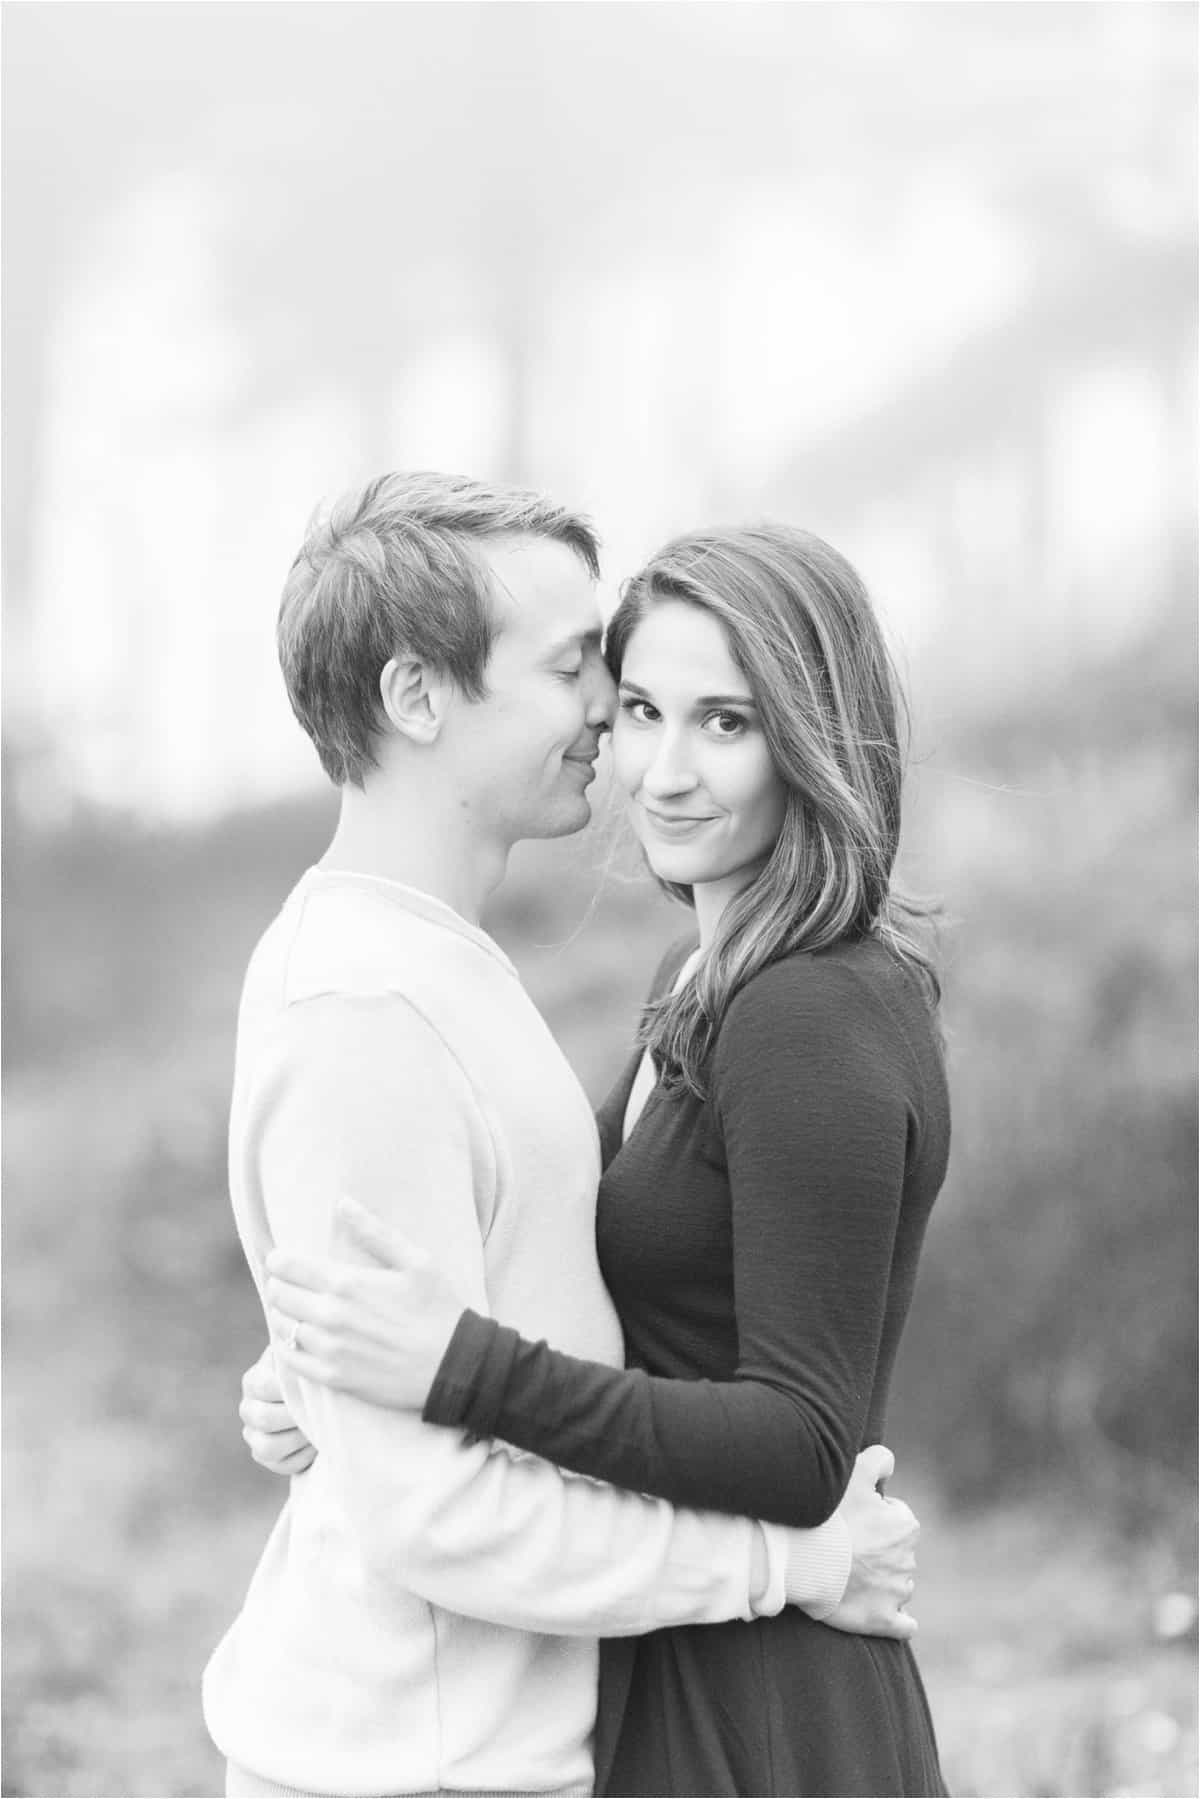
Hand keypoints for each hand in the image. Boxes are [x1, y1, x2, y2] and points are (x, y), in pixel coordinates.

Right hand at [240, 1343, 316, 1476]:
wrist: (322, 1398)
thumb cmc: (313, 1371)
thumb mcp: (304, 1357)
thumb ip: (299, 1350)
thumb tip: (301, 1335)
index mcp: (254, 1380)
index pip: (263, 1386)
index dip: (289, 1390)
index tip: (315, 1388)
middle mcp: (249, 1408)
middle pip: (264, 1419)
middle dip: (295, 1417)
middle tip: (319, 1412)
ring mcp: (255, 1436)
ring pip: (268, 1447)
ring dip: (298, 1439)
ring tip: (319, 1428)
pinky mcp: (268, 1459)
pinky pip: (281, 1466)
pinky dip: (303, 1457)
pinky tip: (317, 1443)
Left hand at [264, 1195, 465, 1410]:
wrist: (454, 1367)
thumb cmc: (438, 1309)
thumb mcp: (415, 1261)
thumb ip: (374, 1232)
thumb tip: (342, 1203)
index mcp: (347, 1282)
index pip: (288, 1266)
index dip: (279, 1261)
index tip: (282, 1261)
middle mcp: (330, 1315)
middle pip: (279, 1295)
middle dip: (280, 1286)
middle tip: (290, 1285)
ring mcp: (329, 1349)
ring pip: (282, 1327)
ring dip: (283, 1316)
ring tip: (295, 1312)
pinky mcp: (333, 1377)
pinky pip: (290, 1361)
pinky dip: (286, 1348)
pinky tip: (298, 1342)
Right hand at [824, 1445, 919, 1641]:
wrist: (804, 1559)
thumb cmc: (829, 1515)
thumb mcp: (855, 1472)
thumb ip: (879, 1459)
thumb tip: (890, 1463)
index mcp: (905, 1526)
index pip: (896, 1517)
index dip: (874, 1515)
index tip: (853, 1518)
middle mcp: (908, 1560)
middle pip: (896, 1552)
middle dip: (879, 1550)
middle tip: (847, 1546)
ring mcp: (896, 1593)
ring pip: (897, 1584)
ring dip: (882, 1582)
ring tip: (850, 1575)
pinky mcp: (883, 1620)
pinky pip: (903, 1625)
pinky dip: (898, 1621)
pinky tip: (887, 1615)